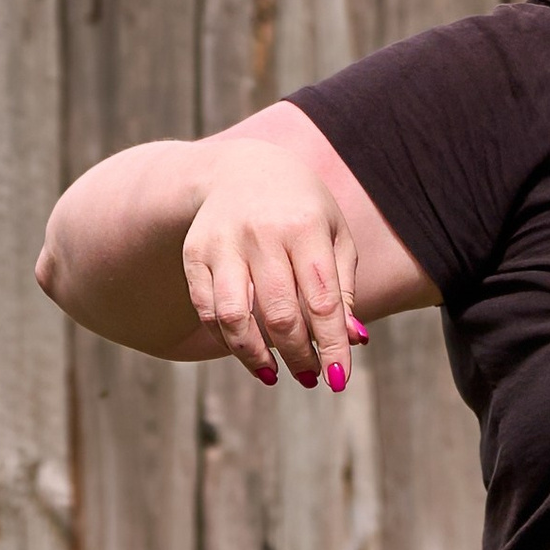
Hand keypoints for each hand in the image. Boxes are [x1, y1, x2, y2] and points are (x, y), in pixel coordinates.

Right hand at [181, 132, 369, 390]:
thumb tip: (353, 340)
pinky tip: (244, 348)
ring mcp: (223, 242)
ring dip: (253, 356)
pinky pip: (207, 309)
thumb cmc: (301, 209)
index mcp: (305, 225)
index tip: (338, 380)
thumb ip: (343, 288)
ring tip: (271, 373)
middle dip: (296, 355)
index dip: (330, 346)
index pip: (321, 300)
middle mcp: (262, 233)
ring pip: (234, 317)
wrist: (242, 169)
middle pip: (279, 314)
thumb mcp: (334, 235)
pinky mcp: (195, 253)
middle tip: (307, 377)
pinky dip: (225, 338)